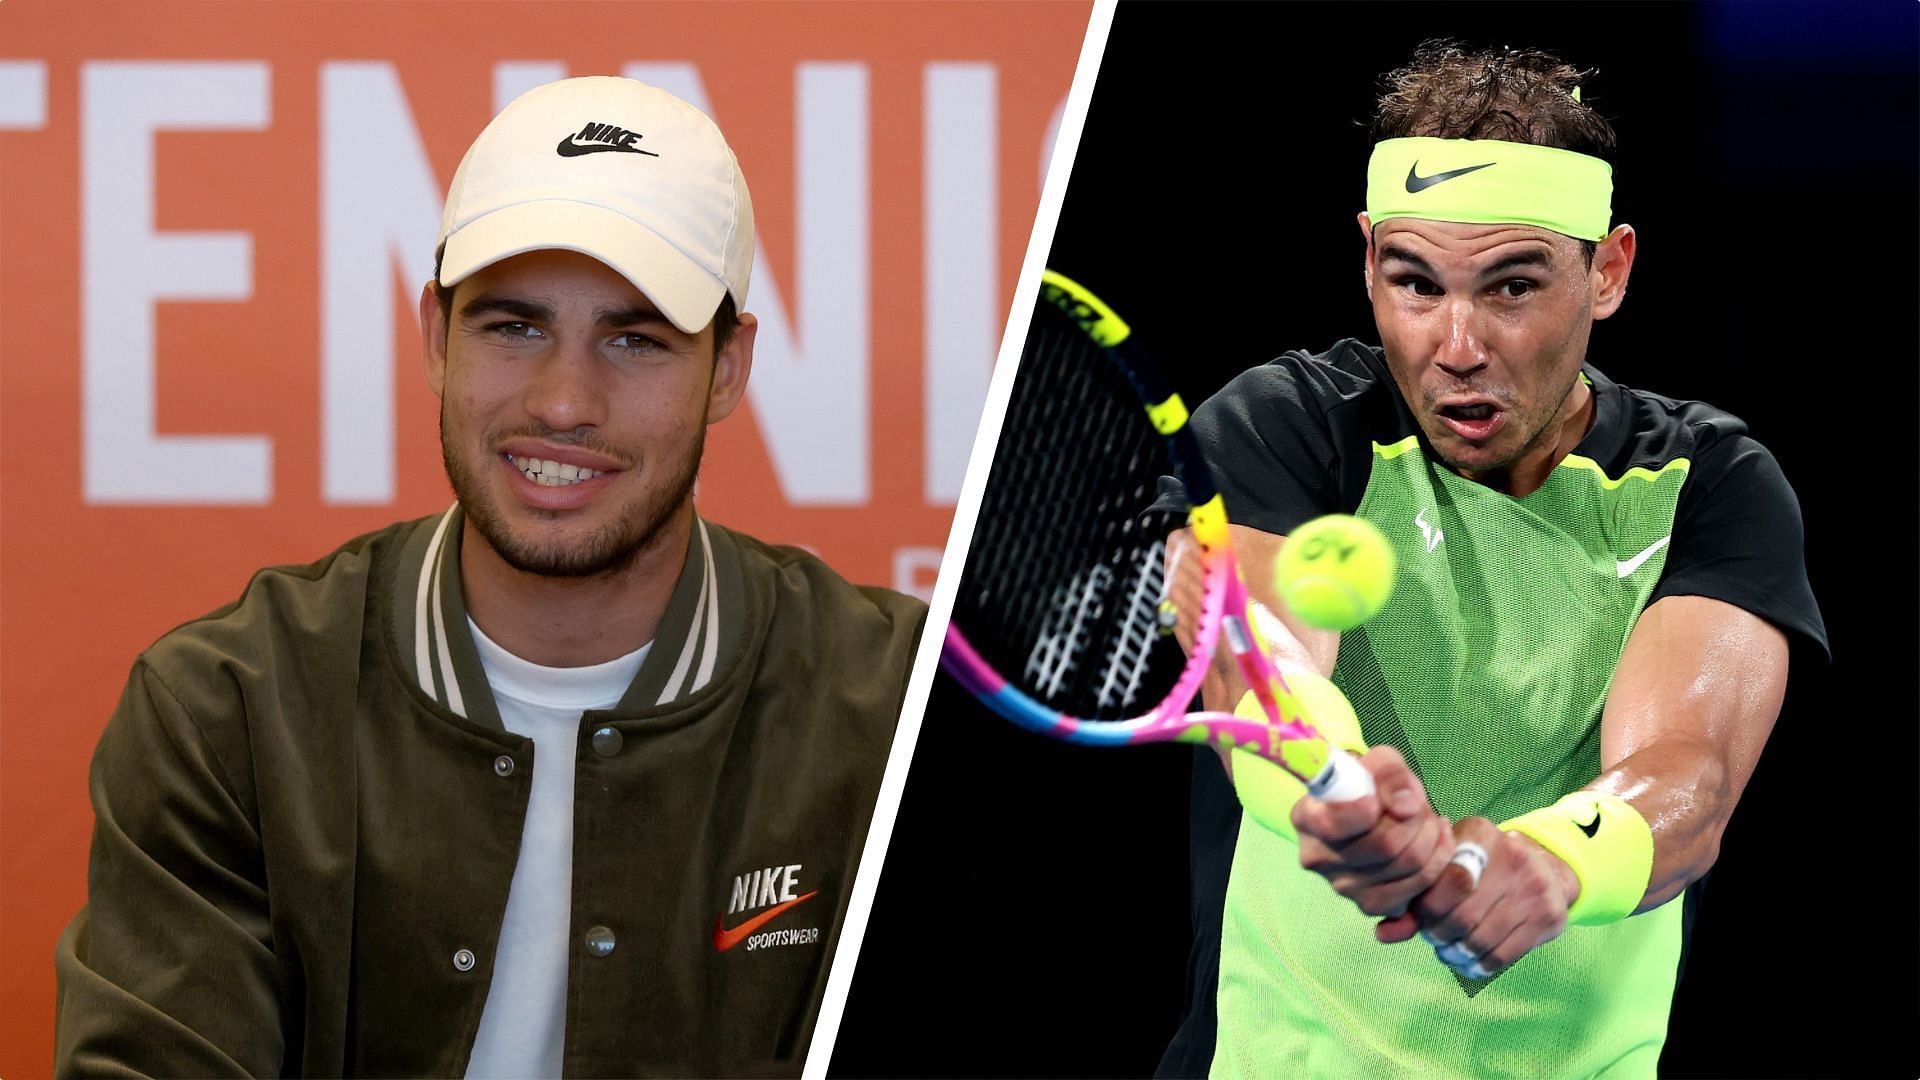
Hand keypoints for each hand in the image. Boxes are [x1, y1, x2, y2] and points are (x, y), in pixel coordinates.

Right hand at [1292, 746, 1455, 925]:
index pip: (1335, 824)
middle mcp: (1318, 859)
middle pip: (1385, 846)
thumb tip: (1405, 807)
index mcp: (1306, 819)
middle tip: (1420, 805)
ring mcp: (1343, 887)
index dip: (1368, 809)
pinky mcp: (1371, 905)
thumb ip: (1390, 773)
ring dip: (1431, 837)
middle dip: (1417, 819)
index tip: (1386, 797)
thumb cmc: (1368, 783)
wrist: (1368, 810)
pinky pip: (1419, 887)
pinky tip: (1435, 841)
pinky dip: (1438, 860)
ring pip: (1409, 866)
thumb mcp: (1376, 762)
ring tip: (1428, 819)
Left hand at [1412, 817, 1581, 977]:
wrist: (1545, 868)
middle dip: (1438, 934)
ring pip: (1480, 939)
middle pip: (1461, 914)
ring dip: (1456, 953)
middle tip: (1433, 937)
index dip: (1425, 908)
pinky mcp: (1549, 916)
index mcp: (1481, 833)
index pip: (1445, 879)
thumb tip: (1383, 934)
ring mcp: (1535, 887)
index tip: (1421, 916)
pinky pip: (1503, 956)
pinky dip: (1478, 966)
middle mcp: (1513, 855)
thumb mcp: (1450, 866)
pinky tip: (1469, 962)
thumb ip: (1415, 898)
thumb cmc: (1482, 870)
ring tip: (1448, 951)